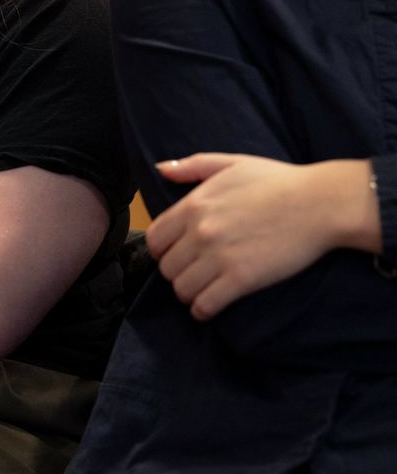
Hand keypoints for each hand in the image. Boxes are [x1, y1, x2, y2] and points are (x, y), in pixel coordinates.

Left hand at [146, 154, 369, 320]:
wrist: (319, 203)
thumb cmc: (277, 181)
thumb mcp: (230, 163)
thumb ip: (191, 166)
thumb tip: (161, 169)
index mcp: (193, 204)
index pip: (155, 238)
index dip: (162, 249)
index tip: (174, 253)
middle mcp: (200, 232)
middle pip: (166, 267)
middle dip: (175, 272)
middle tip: (190, 273)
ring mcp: (219, 256)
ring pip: (181, 288)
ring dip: (187, 293)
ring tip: (199, 291)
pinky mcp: (242, 279)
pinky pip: (205, 304)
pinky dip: (202, 310)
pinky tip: (208, 307)